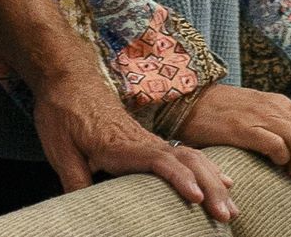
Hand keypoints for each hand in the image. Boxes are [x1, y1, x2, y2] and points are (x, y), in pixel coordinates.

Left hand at [33, 70, 235, 221]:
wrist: (67, 75)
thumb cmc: (62, 111)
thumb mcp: (59, 147)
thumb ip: (75, 178)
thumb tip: (86, 209)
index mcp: (120, 143)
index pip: (157, 160)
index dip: (178, 178)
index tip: (197, 197)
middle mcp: (141, 140)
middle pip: (185, 160)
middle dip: (209, 186)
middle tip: (226, 215)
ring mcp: (148, 139)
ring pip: (191, 156)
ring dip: (214, 180)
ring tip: (231, 207)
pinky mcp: (148, 141)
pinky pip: (186, 153)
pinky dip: (208, 168)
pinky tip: (223, 180)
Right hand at [175, 82, 290, 178]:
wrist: (191, 100)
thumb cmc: (222, 112)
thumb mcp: (256, 111)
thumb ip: (275, 124)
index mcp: (280, 103)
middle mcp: (276, 106)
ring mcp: (260, 115)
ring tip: (286, 172)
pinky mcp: (243, 127)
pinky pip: (276, 144)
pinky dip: (280, 158)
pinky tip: (271, 163)